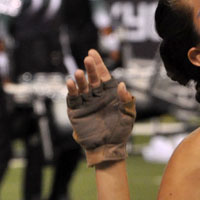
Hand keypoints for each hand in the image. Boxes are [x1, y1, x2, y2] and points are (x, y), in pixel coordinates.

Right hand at [66, 49, 135, 166]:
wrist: (109, 147)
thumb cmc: (121, 131)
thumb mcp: (128, 115)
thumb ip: (127, 100)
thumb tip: (122, 84)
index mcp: (109, 93)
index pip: (103, 75)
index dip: (98, 64)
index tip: (92, 52)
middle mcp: (96, 95)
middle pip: (92, 78)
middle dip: (90, 68)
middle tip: (88, 59)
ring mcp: (86, 102)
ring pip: (81, 87)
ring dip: (79, 79)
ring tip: (78, 72)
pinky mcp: (76, 111)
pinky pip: (73, 99)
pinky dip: (71, 91)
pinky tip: (70, 83)